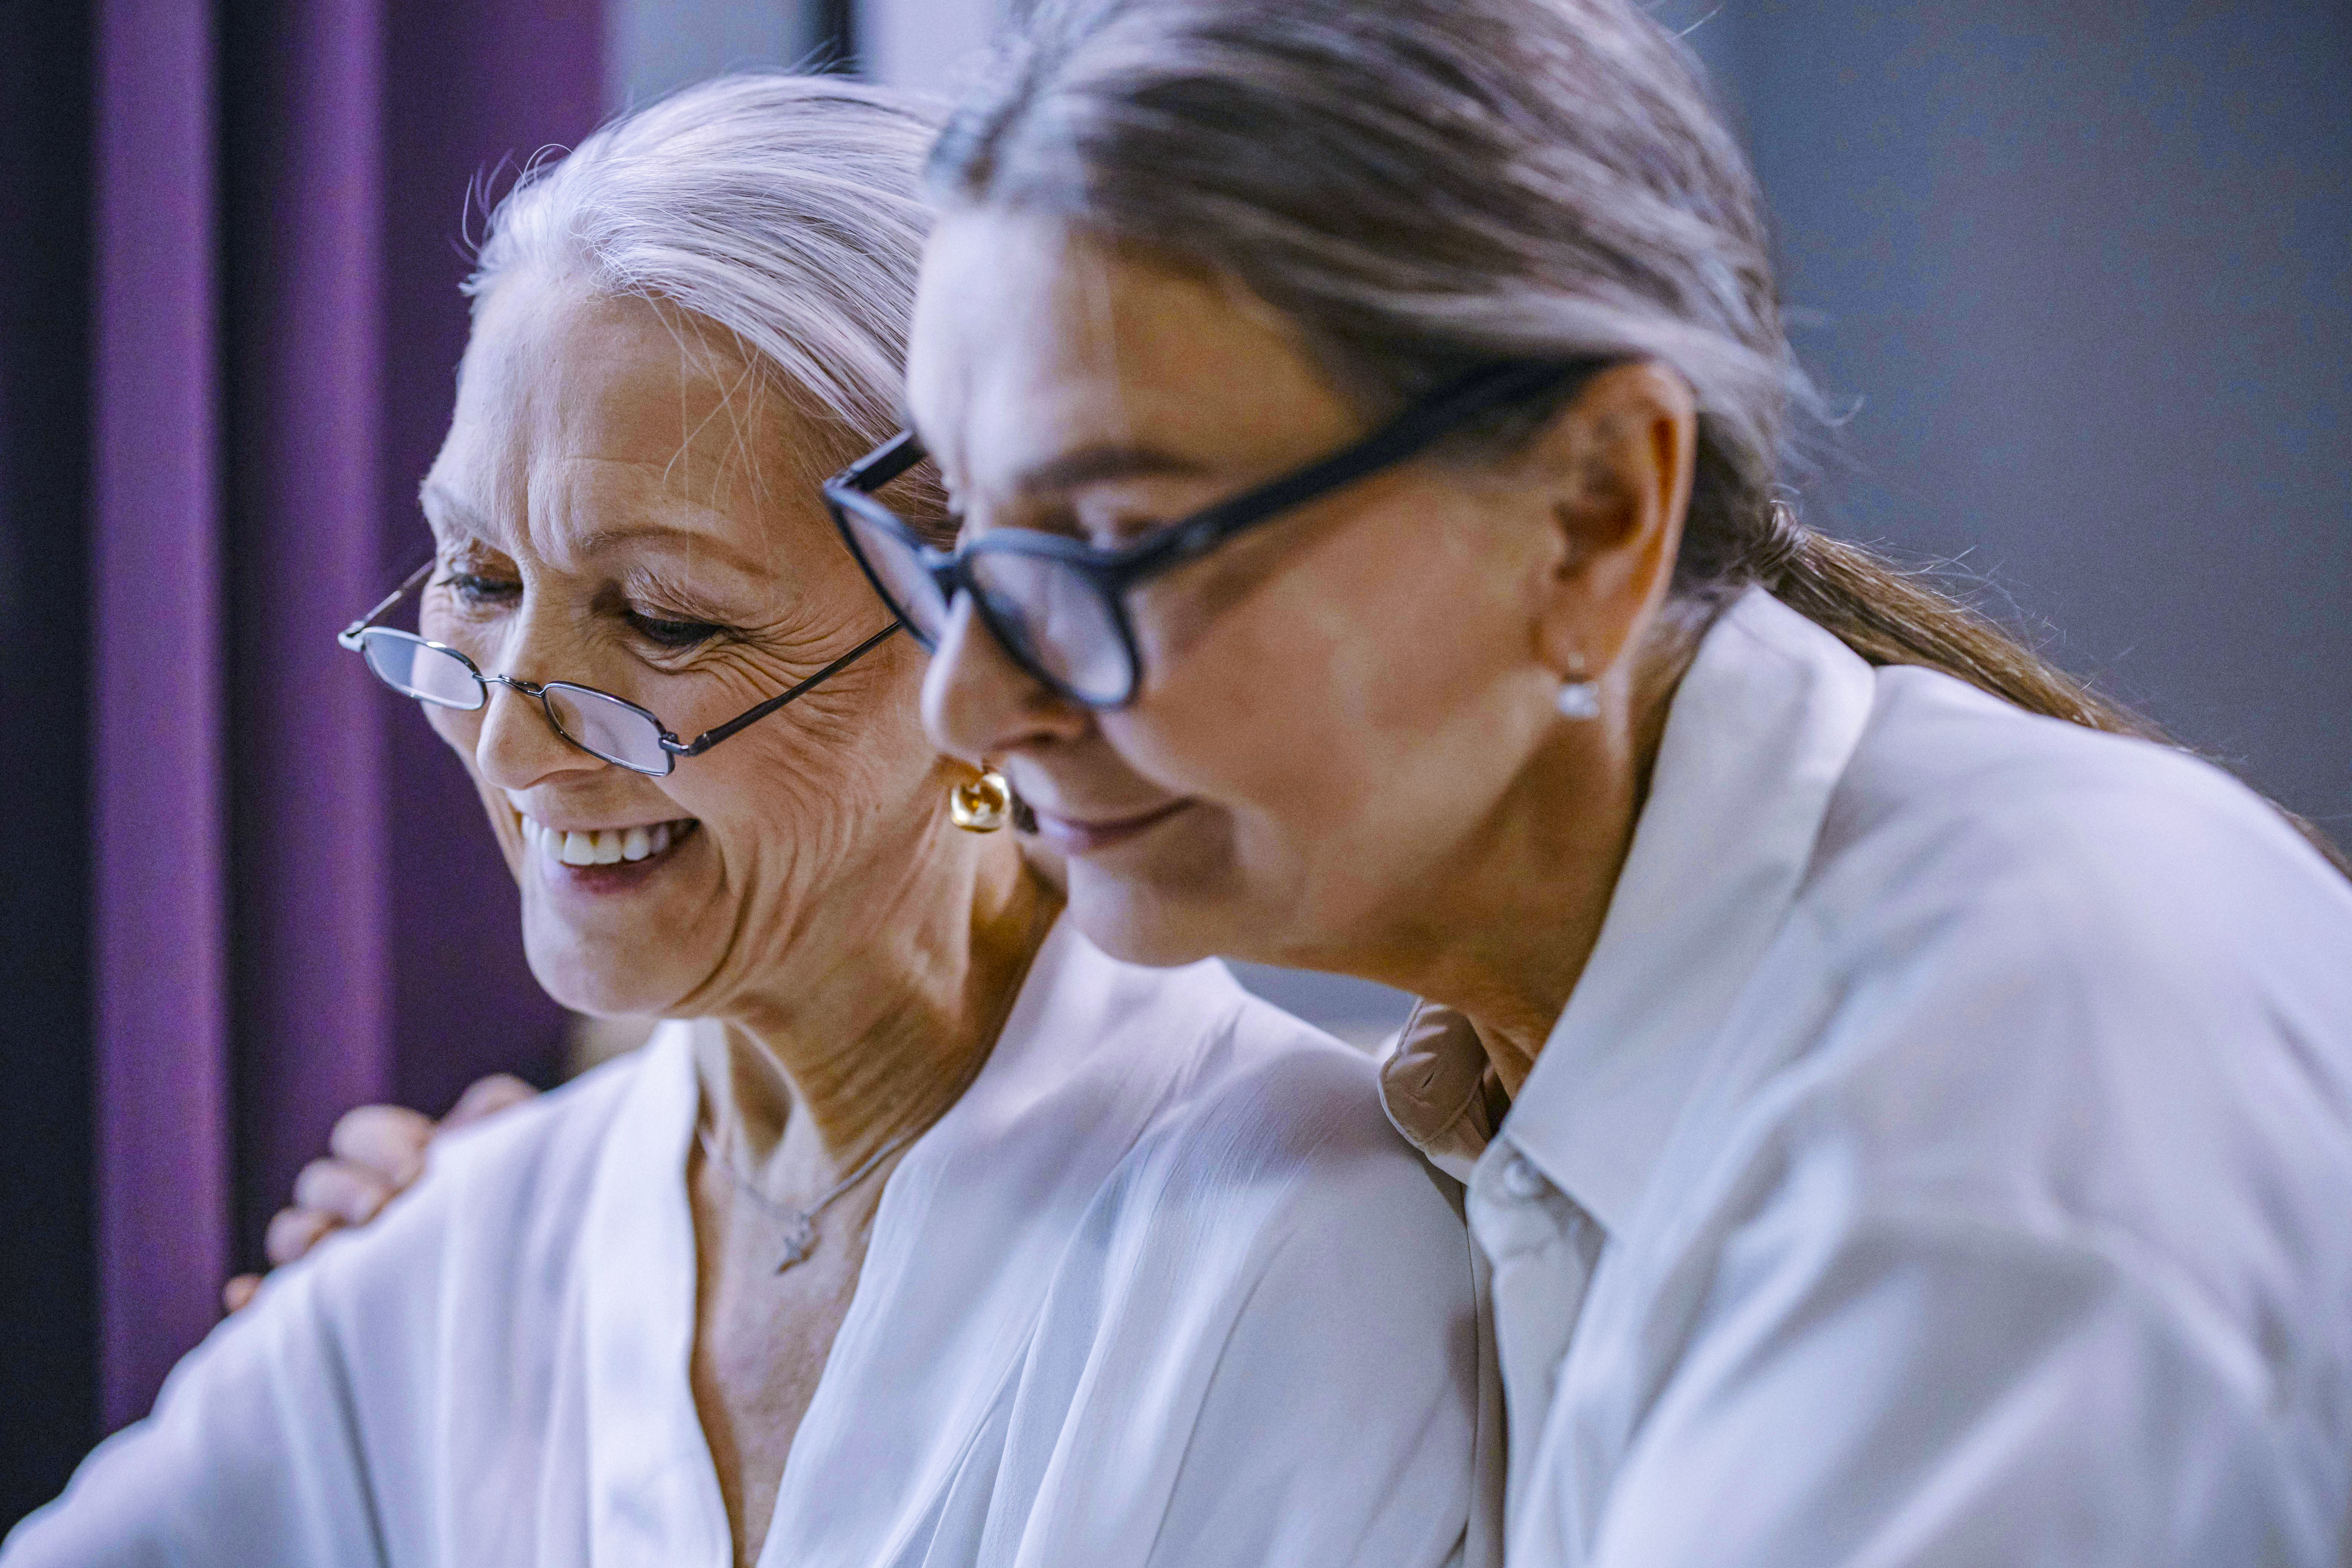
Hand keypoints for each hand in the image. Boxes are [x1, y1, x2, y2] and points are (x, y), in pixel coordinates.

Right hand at [223, 1073, 536, 1311]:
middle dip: (346, 1191)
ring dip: (304, 1236)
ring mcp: (344, 1259)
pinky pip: (271, 1306)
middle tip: (384, 1210)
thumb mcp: (531, 1148)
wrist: (556, 1282)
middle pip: (318, 1182)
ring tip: (335, 1246)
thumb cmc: (538, 1204)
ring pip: (292, 1235)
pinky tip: (244, 1296)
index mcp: (403, 1161)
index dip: (381, 1147)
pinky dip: (254, 1300)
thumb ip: (498, 1113)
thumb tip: (457, 1122)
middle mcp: (364, 1207)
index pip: (358, 1135)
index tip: (422, 1169)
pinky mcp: (331, 1315)